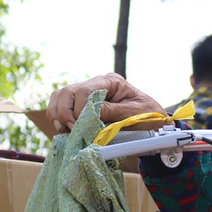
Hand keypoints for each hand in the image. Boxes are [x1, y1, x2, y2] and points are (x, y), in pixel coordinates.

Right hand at [47, 74, 165, 133]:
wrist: (153, 120)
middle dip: (64, 112)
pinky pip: (61, 106)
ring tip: (65, 130)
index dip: (78, 109)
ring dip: (57, 114)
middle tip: (70, 130)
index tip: (79, 126)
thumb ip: (110, 112)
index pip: (84, 90)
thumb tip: (86, 115)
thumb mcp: (132, 114)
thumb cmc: (147, 116)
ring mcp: (87, 92)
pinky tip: (65, 130)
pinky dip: (58, 117)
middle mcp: (96, 83)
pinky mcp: (82, 103)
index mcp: (110, 81)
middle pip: (67, 91)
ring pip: (60, 96)